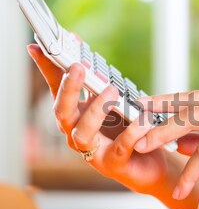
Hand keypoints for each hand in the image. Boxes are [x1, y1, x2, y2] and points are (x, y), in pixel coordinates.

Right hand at [27, 45, 175, 191]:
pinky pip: (120, 148)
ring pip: (83, 132)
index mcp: (75, 116)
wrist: (148, 162)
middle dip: (68, 89)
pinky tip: (143, 120)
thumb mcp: (112, 102)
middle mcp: (77, 134)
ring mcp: (92, 152)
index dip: (49, 68)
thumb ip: (96, 80)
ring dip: (96, 110)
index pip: (57, 90)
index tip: (41, 46)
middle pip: (62, 112)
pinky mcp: (113, 165)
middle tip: (78, 67)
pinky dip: (131, 133)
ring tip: (113, 91)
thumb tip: (76, 44)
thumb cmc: (126, 130)